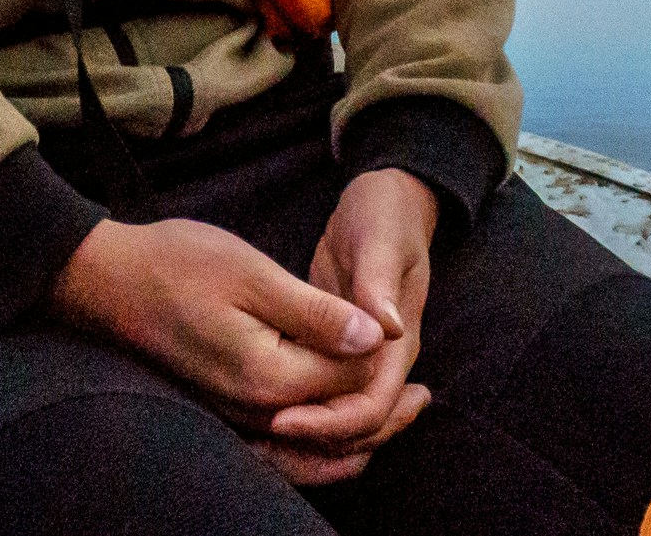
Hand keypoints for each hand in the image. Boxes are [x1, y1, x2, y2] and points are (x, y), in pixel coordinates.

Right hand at [46, 215, 387, 428]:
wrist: (108, 279)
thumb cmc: (178, 264)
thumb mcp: (253, 274)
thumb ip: (316, 313)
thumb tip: (376, 337)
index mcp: (268, 377)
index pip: (350, 379)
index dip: (384, 360)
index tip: (405, 336)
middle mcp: (254, 412)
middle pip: (338, 427)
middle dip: (384, 415)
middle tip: (424, 396)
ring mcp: (235, 417)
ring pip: (313, 448)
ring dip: (359, 435)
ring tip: (396, 414)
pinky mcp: (224, 411)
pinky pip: (283, 451)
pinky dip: (320, 448)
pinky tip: (337, 430)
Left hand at [253, 167, 438, 485]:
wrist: (389, 205)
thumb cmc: (385, 216)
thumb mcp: (381, 239)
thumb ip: (378, 281)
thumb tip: (386, 329)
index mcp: (399, 345)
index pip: (370, 408)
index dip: (328, 422)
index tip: (279, 420)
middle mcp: (384, 364)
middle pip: (356, 431)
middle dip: (310, 444)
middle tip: (254, 445)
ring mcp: (360, 361)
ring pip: (338, 423)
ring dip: (302, 441)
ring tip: (250, 446)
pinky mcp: (333, 351)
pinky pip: (321, 400)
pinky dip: (297, 416)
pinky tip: (257, 420)